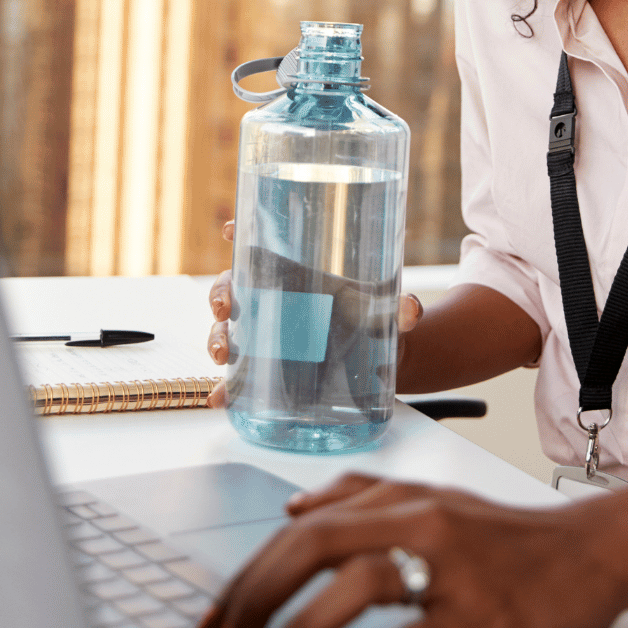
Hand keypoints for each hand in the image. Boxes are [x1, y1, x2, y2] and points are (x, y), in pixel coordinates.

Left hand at [196, 474, 627, 627]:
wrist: (593, 554)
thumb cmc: (505, 539)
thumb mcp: (434, 501)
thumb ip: (362, 498)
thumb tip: (291, 510)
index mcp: (404, 501)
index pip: (306, 528)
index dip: (252, 573)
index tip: (216, 620)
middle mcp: (424, 526)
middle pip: (318, 546)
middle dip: (256, 598)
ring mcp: (455, 573)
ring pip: (360, 585)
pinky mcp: (483, 622)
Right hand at [205, 221, 423, 407]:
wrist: (374, 364)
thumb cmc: (371, 322)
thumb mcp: (383, 312)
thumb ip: (398, 310)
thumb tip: (411, 309)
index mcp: (293, 274)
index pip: (259, 247)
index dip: (241, 234)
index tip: (231, 228)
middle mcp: (270, 301)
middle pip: (230, 286)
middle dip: (219, 293)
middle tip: (225, 306)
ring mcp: (263, 336)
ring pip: (224, 329)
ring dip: (215, 339)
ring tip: (223, 355)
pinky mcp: (264, 370)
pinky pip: (236, 377)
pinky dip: (223, 389)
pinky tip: (219, 399)